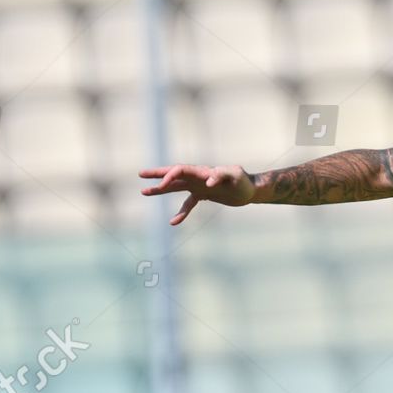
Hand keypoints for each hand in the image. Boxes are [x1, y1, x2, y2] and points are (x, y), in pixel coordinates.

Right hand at [139, 163, 253, 223]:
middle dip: (157, 174)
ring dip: (161, 189)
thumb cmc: (244, 180)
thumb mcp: (236, 175)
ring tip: (144, 192)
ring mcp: (199, 186)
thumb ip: (222, 174)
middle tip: (141, 175)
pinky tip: (173, 222)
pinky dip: (181, 212)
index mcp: (202, 171)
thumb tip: (209, 181)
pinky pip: (188, 203)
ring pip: (176, 187)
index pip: (181, 169)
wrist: (251, 189)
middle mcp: (197, 177)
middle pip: (173, 174)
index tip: (163, 185)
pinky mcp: (203, 195)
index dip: (170, 175)